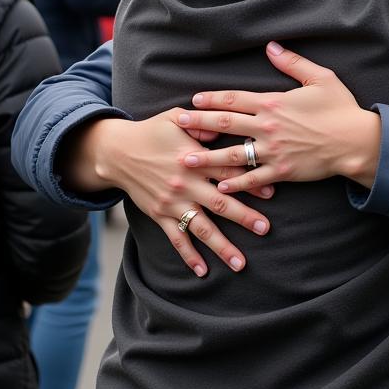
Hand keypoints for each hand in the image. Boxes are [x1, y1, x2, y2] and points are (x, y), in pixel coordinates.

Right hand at [60, 110, 272, 276]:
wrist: (116, 152)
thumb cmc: (152, 131)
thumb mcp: (176, 117)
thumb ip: (202, 122)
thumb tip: (224, 126)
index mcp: (193, 159)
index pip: (227, 172)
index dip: (250, 182)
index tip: (272, 192)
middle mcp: (185, 184)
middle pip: (219, 203)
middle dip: (244, 217)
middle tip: (265, 229)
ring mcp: (172, 202)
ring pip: (201, 228)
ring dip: (222, 246)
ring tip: (240, 263)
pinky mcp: (159, 215)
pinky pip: (176, 238)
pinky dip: (189, 255)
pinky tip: (203, 271)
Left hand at [177, 42, 381, 193]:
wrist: (357, 140)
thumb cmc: (341, 108)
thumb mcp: (321, 78)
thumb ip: (293, 63)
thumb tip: (272, 47)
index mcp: (274, 102)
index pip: (235, 99)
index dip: (212, 99)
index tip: (194, 100)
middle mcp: (268, 126)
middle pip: (225, 123)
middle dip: (199, 123)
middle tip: (177, 123)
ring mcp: (273, 150)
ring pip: (232, 154)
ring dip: (207, 157)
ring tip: (185, 159)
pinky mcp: (282, 171)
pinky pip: (253, 179)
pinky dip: (236, 183)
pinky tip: (219, 187)